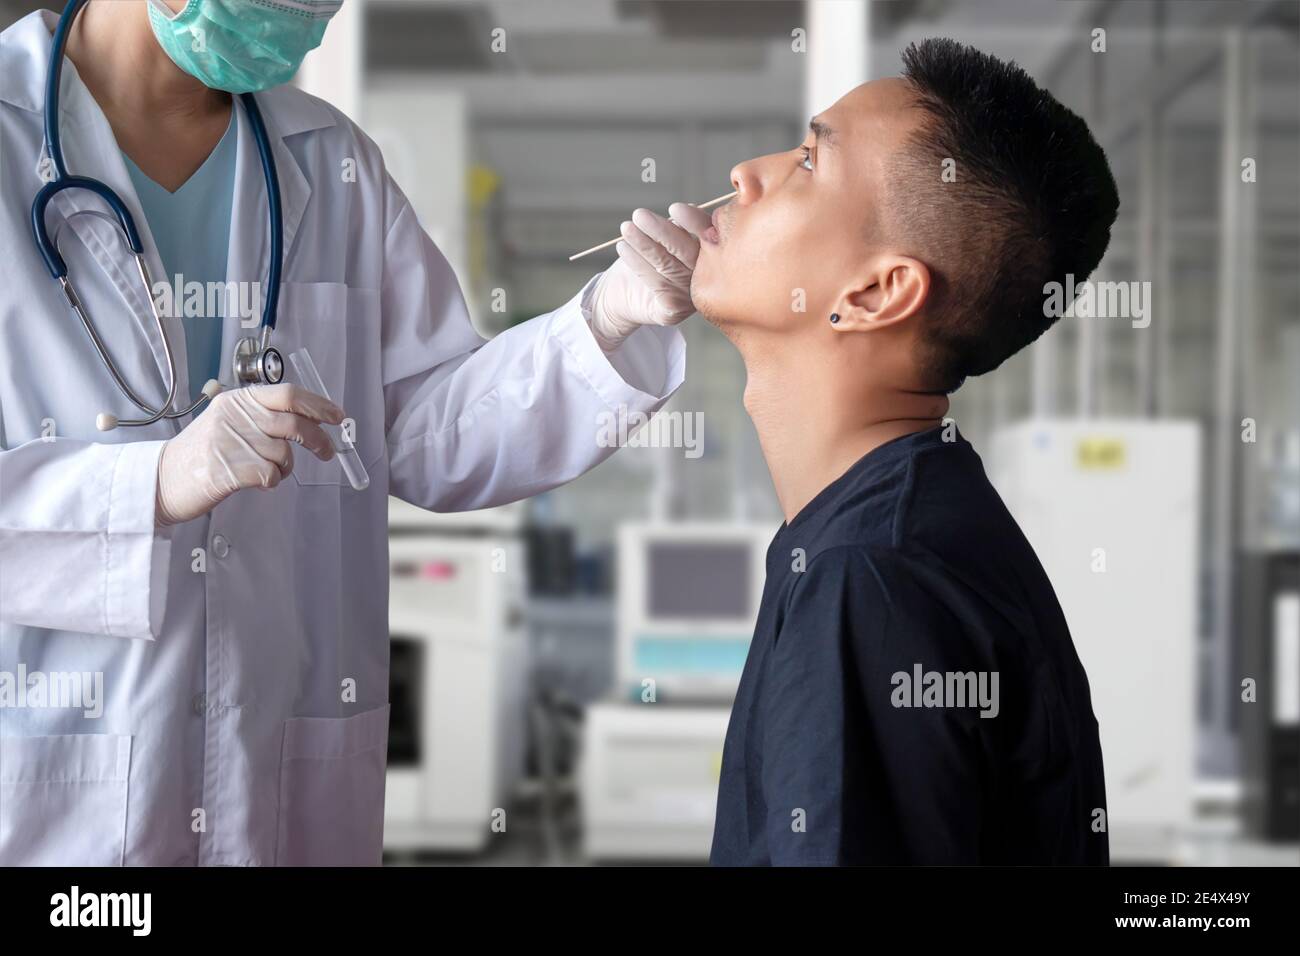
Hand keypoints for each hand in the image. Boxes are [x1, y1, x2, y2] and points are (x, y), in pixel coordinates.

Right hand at [155, 384, 342, 525]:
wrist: (163, 478)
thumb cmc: (203, 452)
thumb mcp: (229, 421)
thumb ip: (264, 417)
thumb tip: (311, 420)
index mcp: (237, 400)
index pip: (288, 394)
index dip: (318, 405)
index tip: (337, 416)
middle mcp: (235, 416)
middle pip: (294, 423)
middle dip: (318, 440)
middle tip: (327, 452)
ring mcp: (231, 442)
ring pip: (284, 454)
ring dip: (284, 467)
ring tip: (264, 469)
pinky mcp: (230, 469)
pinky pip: (272, 475)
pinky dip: (271, 481)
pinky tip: (255, 481)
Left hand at [588, 202, 713, 352]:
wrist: (620, 296)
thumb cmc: (645, 262)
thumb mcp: (662, 240)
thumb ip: (677, 228)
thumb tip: (688, 207)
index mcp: (710, 259)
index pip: (709, 238)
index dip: (695, 221)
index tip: (675, 208)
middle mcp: (706, 281)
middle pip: (689, 253)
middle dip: (663, 231)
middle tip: (639, 215)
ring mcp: (690, 298)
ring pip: (668, 266)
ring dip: (644, 244)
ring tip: (626, 228)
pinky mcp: (673, 311)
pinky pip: (655, 283)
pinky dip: (637, 263)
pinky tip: (623, 248)